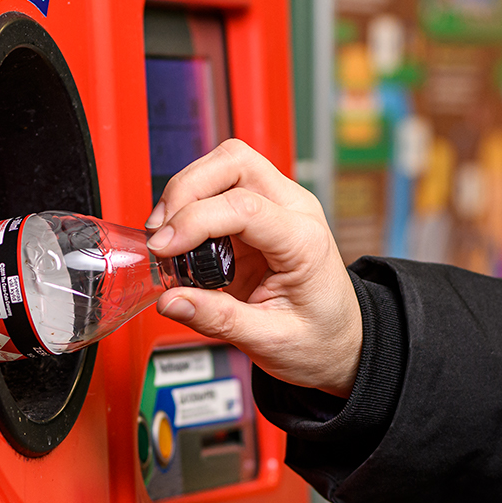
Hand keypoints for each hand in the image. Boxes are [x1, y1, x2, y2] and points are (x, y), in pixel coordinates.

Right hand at [146, 140, 362, 396]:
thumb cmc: (318, 338)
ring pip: (224, 164)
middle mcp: (295, 210)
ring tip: (167, 236)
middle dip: (186, 188)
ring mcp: (278, 205)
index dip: (194, 221)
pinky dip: (191, 204)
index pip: (243, 206)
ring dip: (186, 191)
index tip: (163, 248)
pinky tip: (181, 239)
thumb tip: (170, 301)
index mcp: (305, 241)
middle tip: (161, 234)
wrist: (340, 339)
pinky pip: (219, 187)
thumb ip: (217, 319)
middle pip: (235, 161)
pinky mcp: (258, 213)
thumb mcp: (269, 341)